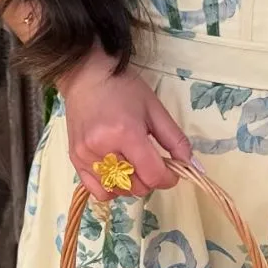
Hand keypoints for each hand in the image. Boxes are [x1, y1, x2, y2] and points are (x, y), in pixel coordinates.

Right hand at [59, 53, 192, 202]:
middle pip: (136, 187)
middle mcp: (103, 148)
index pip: (153, 175)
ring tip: (134, 165)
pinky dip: (112, 189)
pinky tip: (117, 173)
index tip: (172, 171)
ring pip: (118, 191)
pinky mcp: (75, 160)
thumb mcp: (155, 110)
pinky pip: (98, 191)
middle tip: (152, 163)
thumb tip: (192, 166)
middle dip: (151, 180)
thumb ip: (175, 140)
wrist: (86, 76)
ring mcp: (86, 156)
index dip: (169, 179)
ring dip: (132, 185)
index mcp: (126, 133)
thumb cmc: (123, 88)